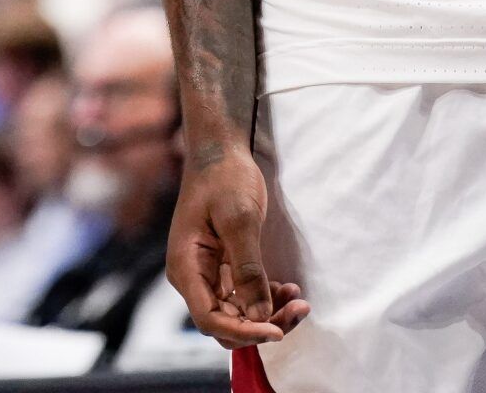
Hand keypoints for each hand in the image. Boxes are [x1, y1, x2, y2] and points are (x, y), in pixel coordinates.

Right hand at [168, 145, 307, 348]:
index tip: (278, 330)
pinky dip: (266, 299)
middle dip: (262, 325)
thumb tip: (259, 315)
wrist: (221, 153)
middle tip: (299, 309)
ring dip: (269, 313)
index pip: (209, 318)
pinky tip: (287, 288)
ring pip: (237, 314)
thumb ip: (248, 269)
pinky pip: (242, 298)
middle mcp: (192, 276)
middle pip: (225, 322)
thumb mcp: (240, 220)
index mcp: (186, 266)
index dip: (244, 332)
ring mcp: (205, 274)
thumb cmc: (225, 178)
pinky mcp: (220, 269)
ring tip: (298, 298)